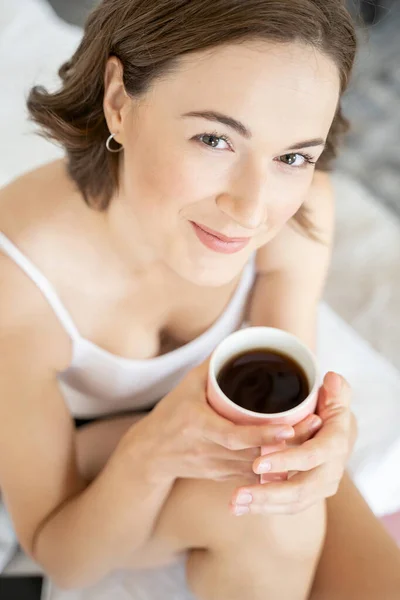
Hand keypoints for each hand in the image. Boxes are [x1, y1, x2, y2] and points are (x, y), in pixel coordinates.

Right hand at [123, 362, 300, 483]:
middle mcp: (206, 451)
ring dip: (286, 458)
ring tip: (314, 439)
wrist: (149, 453)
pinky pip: (252, 478)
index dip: (262, 433)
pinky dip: (273, 470)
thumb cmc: (170, 413)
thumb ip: (215, 364)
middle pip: (253, 454)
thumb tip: (243, 338)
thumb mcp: (187, 385)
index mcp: (196, 426)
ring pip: (257, 469)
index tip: (289, 425)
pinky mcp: (220, 478)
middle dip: (287, 445)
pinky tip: (296, 459)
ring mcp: (214, 469)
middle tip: (315, 426)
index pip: (233, 435)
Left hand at [230, 372, 353, 514]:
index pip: (313, 456)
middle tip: (238, 494)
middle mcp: (333, 469)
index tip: (257, 463)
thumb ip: (333, 390)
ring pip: (293, 502)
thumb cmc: (331, 408)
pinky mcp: (310, 494)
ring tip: (234, 504)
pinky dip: (266, 509)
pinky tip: (241, 508)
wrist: (340, 432)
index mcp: (337, 443)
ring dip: (263, 505)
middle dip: (268, 493)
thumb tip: (331, 378)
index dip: (287, 460)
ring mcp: (322, 485)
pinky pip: (289, 507)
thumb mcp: (334, 397)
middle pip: (301, 488)